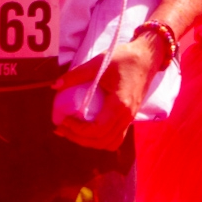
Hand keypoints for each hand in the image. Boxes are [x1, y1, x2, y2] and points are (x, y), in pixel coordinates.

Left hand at [51, 33, 163, 149]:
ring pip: (110, 143)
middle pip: (102, 140)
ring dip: (89, 142)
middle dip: (78, 138)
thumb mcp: (98, 63)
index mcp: (119, 104)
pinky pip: (115, 138)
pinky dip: (100, 140)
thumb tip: (54, 85)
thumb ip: (76, 75)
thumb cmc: (124, 58)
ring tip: (72, 132)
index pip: (98, 129)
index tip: (63, 120)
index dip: (78, 130)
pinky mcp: (129, 118)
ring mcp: (129, 119)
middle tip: (61, 129)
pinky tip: (87, 131)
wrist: (147, 58)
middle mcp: (126, 116)